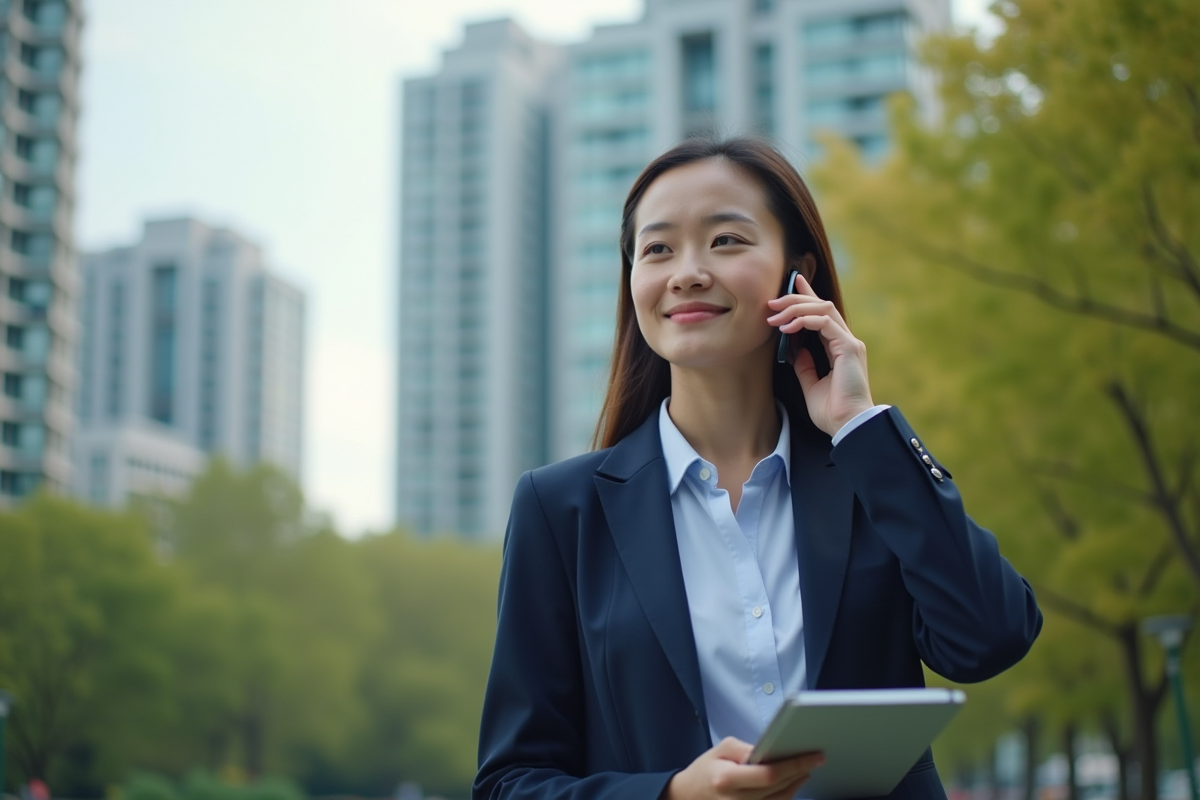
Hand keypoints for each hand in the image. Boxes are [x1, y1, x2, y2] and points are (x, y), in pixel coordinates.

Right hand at [663, 737, 824, 799]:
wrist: (687, 797)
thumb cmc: (706, 770)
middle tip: (814, 759)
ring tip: (804, 770)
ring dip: (796, 786)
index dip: (794, 765)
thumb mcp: (721, 749)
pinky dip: (785, 797)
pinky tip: (791, 784)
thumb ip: (746, 749)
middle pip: (778, 789)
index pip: (768, 774)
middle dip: (799, 773)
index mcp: (726, 779)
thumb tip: (772, 752)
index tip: (814, 756)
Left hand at [767, 273, 873, 436]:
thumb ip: (805, 364)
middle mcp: (846, 341)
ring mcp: (849, 342)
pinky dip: (804, 320)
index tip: (793, 282)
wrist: (846, 425)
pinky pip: (824, 323)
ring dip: (796, 308)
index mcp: (839, 348)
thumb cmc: (832, 411)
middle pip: (822, 305)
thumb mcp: (810, 384)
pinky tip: (788, 327)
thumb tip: (795, 349)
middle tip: (772, 302)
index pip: (823, 314)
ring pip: (823, 309)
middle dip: (796, 298)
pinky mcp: (848, 348)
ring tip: (775, 314)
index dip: (808, 295)